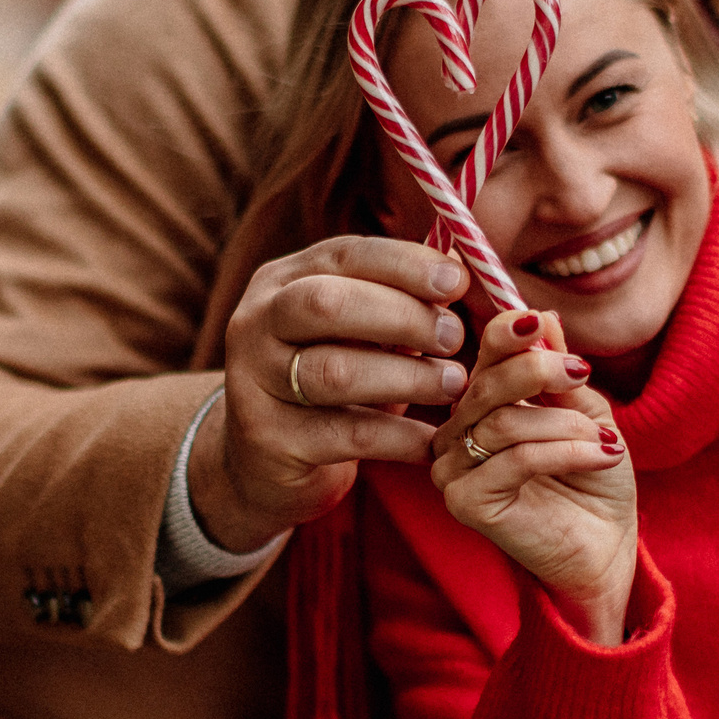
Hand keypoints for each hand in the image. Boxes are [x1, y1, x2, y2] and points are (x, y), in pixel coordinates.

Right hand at [192, 236, 471, 551]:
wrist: (262, 463)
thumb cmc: (328, 381)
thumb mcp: (355, 332)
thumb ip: (398, 300)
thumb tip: (464, 267)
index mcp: (282, 281)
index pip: (343, 255)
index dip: (404, 264)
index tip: (457, 283)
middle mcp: (257, 323)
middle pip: (328, 304)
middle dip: (402, 315)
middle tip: (455, 337)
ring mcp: (255, 382)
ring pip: (335, 371)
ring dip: (407, 376)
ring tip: (453, 384)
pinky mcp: (268, 440)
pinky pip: (346, 435)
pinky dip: (398, 436)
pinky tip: (431, 440)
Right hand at [434, 309, 634, 644]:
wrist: (608, 549)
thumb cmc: (595, 481)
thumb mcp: (587, 414)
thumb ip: (560, 372)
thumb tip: (544, 319)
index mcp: (482, 405)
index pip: (483, 357)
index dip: (507, 334)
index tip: (538, 322)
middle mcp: (456, 434)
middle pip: (486, 384)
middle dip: (539, 371)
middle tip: (581, 372)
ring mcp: (454, 470)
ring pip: (505, 424)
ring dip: (566, 426)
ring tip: (607, 441)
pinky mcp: (465, 503)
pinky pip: (515, 460)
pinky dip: (567, 451)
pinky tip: (603, 455)